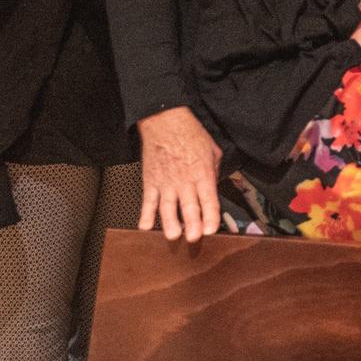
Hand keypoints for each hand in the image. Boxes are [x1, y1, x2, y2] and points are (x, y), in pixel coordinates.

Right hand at [136, 106, 222, 240]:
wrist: (166, 122)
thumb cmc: (189, 134)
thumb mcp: (212, 151)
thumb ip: (214, 171)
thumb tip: (215, 187)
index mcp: (202, 173)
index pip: (209, 200)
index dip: (211, 217)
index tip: (212, 229)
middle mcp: (184, 180)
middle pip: (189, 207)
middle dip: (192, 225)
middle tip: (194, 238)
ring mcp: (166, 182)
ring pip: (168, 208)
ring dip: (170, 223)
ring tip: (173, 236)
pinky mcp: (151, 181)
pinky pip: (148, 201)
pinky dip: (145, 214)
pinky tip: (145, 227)